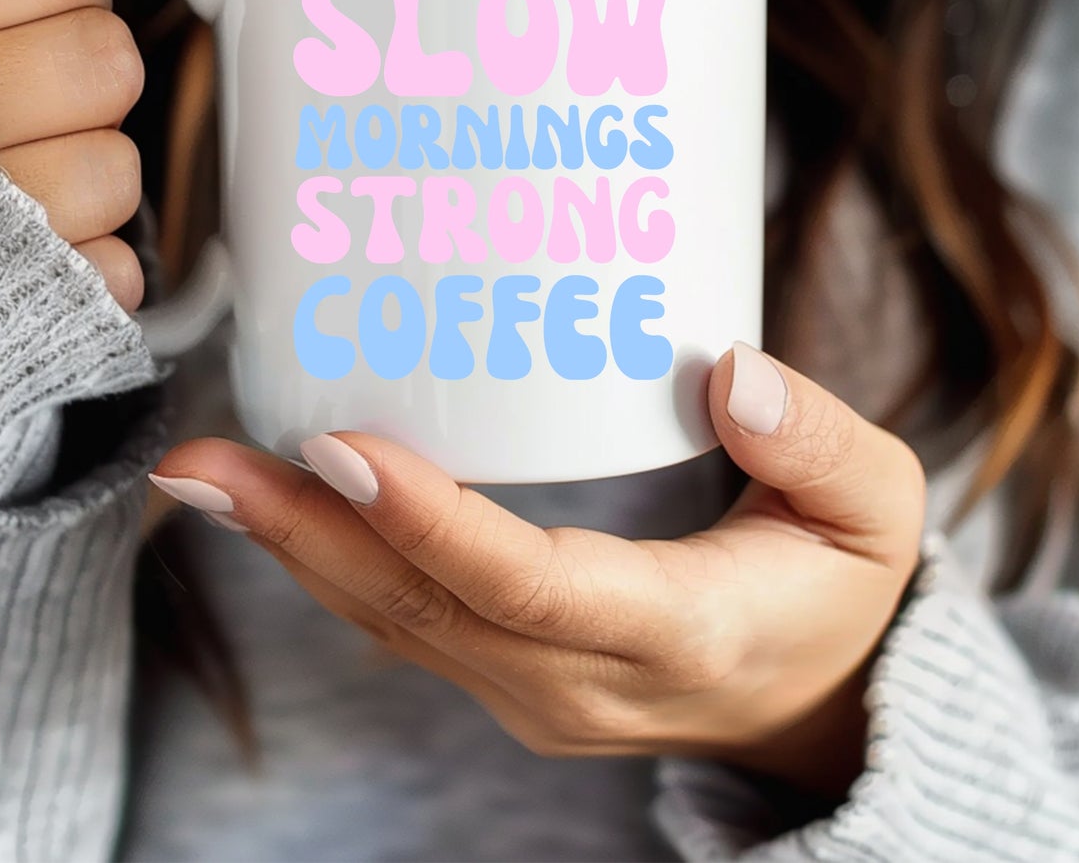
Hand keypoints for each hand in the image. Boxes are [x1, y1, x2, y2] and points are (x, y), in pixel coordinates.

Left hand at [150, 343, 925, 795]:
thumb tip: (736, 373)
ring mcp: (532, 691)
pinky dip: (329, 559)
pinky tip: (273, 498)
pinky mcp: (505, 673)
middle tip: (202, 462)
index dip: (430, 522)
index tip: (342, 447)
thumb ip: (822, 446)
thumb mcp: (876, 512)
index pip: (532, 586)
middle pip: (423, 610)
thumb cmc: (839, 589)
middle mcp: (582, 682)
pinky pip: (403, 619)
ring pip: (394, 622)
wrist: (814, 703)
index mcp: (678, 635)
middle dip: (306, 533)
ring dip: (293, 546)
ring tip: (202, 473)